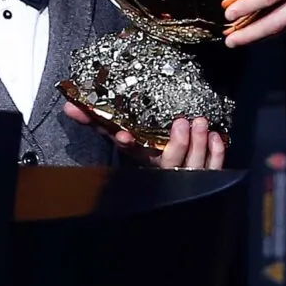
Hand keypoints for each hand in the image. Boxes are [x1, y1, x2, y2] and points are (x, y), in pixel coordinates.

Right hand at [63, 103, 225, 169]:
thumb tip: (70, 107)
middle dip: (176, 146)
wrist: (173, 178)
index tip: (123, 135)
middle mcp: (163, 170)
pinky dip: (215, 153)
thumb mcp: (126, 133)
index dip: (127, 144)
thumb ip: (98, 120)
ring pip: (193, 167)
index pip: (131, 152)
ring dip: (198, 145)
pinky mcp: (205, 176)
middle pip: (168, 164)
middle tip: (181, 123)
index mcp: (142, 160)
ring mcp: (185, 175)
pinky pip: (213, 168)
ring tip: (201, 123)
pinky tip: (215, 137)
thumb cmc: (148, 148)